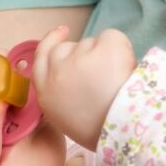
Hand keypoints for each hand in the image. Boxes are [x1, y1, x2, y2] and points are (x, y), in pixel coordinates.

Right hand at [32, 26, 136, 150]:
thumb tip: (72, 78)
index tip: (61, 34)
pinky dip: (120, 49)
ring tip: (114, 81)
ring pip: (89, 43)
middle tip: (97, 59)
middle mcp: (58, 72)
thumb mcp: (65, 118)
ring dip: (101, 55)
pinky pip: (111, 38)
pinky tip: (125, 69)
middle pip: (63, 48)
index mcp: (46, 93)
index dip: (50, 42)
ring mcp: (80, 57)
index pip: (41, 57)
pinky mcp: (104, 48)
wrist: (122, 131)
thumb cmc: (98, 131)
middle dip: (79, 53)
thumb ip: (60, 95)